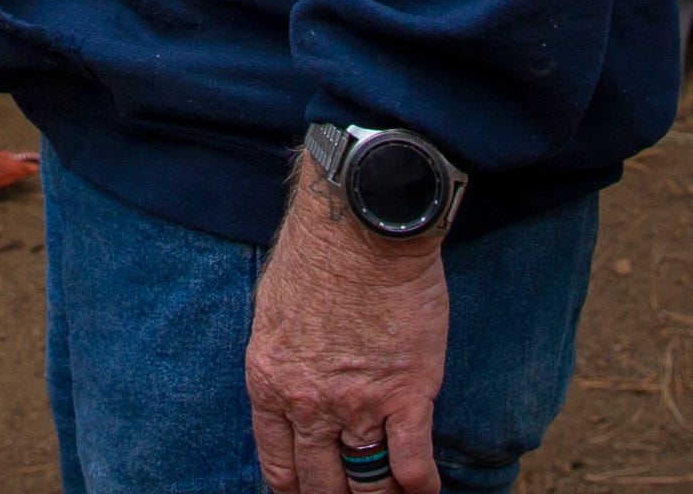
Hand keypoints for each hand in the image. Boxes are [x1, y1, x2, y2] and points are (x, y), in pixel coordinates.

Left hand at [247, 170, 445, 492]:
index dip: (296, 488)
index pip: (278, 464)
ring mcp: (358, 405)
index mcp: (269, 384)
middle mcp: (309, 405)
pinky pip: (412, 464)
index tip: (307, 493)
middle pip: (321, 481)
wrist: (361, 225)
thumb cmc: (317, 254)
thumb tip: (292, 381)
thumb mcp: (273, 312)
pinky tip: (423, 488)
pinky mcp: (407, 396)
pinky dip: (420, 485)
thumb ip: (282, 360)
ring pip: (367, 482)